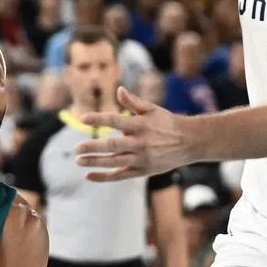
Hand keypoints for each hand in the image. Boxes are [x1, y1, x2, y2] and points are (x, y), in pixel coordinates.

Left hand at [74, 87, 191, 181]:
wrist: (189, 142)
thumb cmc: (167, 122)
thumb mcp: (152, 109)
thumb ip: (133, 102)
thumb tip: (118, 90)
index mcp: (141, 125)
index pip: (116, 120)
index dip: (99, 119)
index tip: (83, 118)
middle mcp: (140, 143)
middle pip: (113, 145)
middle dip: (93, 147)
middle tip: (76, 148)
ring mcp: (141, 159)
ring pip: (114, 162)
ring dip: (95, 162)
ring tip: (79, 161)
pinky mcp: (142, 171)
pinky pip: (120, 175)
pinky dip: (104, 176)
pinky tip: (89, 175)